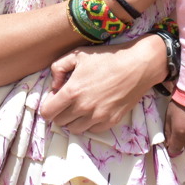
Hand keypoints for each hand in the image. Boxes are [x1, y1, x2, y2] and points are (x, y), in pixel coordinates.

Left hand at [42, 36, 166, 133]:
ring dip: (73, 120)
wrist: (137, 66)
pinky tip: (94, 109)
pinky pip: (92, 130)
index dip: (48, 106)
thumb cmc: (107, 57)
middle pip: (59, 122)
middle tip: (68, 101)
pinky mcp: (110, 121)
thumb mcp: (78, 54)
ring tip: (80, 106)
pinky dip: (89, 123)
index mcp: (72, 92)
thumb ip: (58, 68)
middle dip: (60, 112)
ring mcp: (98, 117)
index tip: (55, 99)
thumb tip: (54, 85)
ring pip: (74, 129)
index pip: (47, 113)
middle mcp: (83, 108)